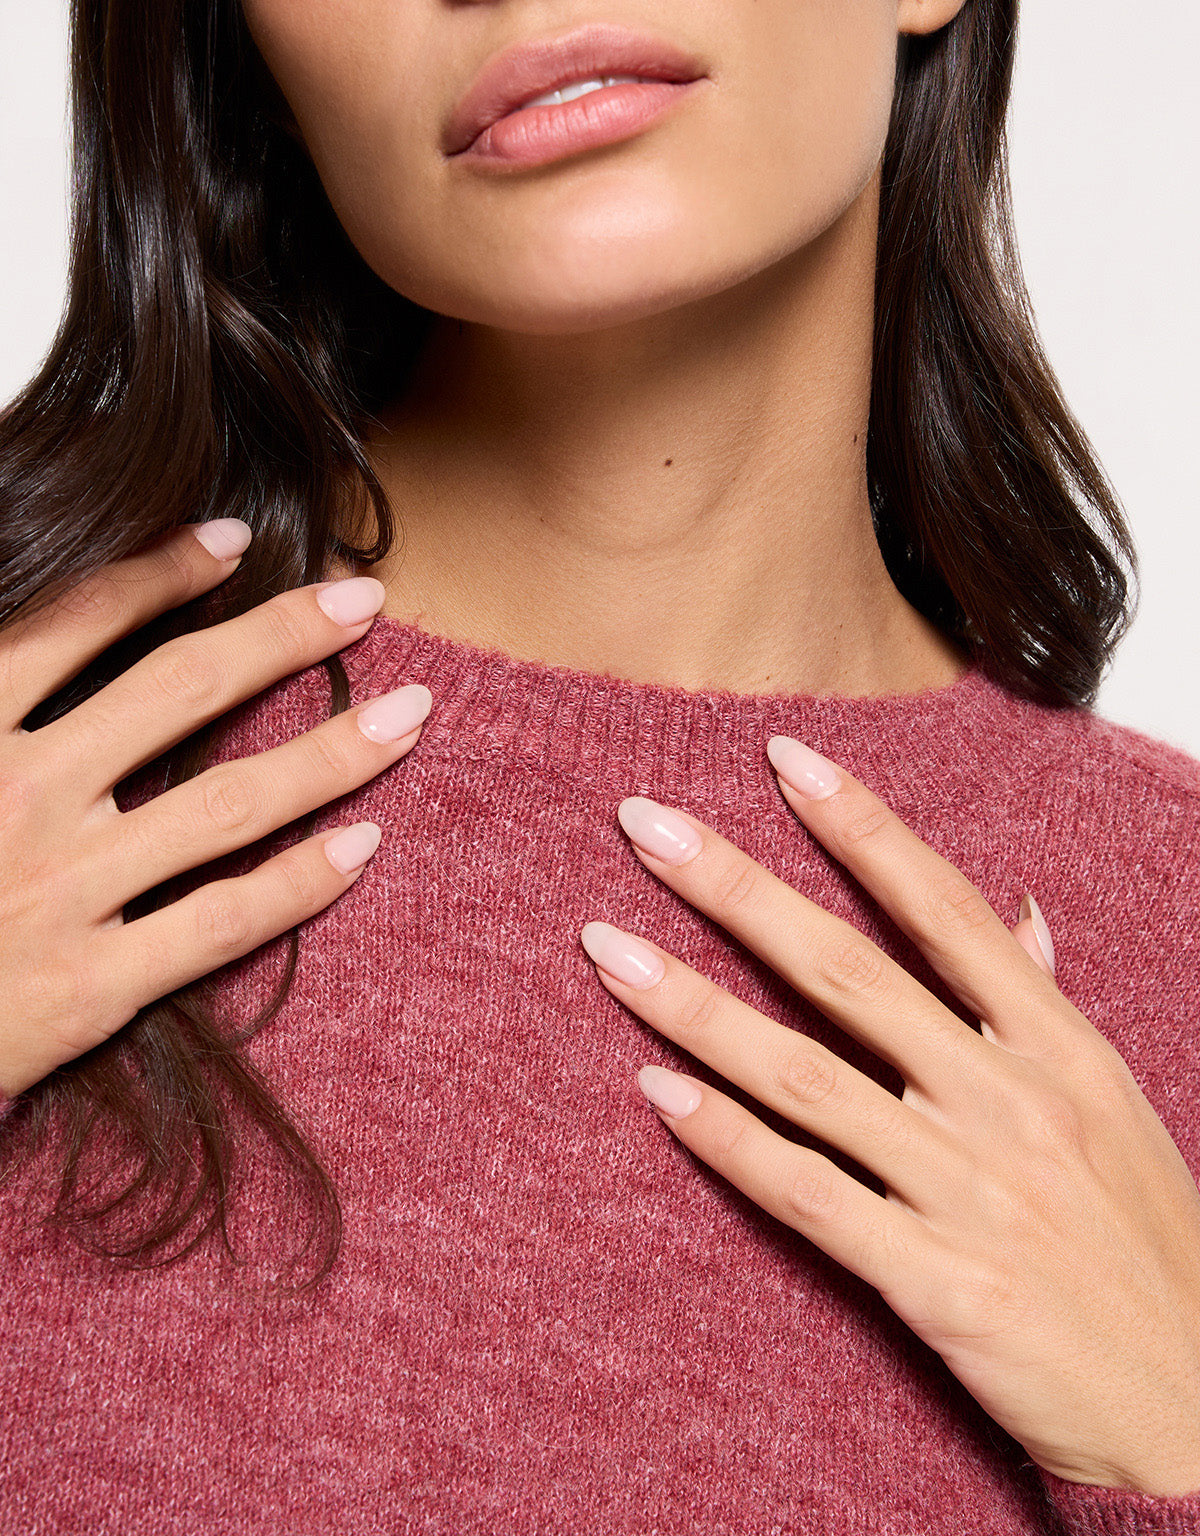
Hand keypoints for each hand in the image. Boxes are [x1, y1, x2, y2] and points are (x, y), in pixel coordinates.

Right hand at [0, 521, 429, 1097]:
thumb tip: (45, 629)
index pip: (76, 622)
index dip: (163, 572)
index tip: (235, 543)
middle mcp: (16, 796)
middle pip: (183, 692)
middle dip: (285, 637)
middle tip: (364, 600)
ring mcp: (59, 893)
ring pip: (228, 804)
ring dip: (331, 752)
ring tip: (410, 716)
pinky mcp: (86, 988)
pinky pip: (220, 924)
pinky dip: (299, 882)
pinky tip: (364, 842)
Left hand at [579, 737, 1199, 1496]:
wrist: (1197, 1405)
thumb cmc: (1147, 1244)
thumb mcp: (1114, 1107)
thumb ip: (1047, 1006)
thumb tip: (1018, 916)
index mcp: (1059, 1049)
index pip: (944, 911)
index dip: (863, 829)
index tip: (785, 759)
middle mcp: (1010, 1103)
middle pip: (850, 971)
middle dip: (740, 890)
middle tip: (648, 823)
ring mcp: (970, 1192)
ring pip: (805, 1076)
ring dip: (695, 1006)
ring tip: (606, 948)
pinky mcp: (938, 1282)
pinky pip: (811, 1196)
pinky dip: (729, 1141)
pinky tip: (658, 1090)